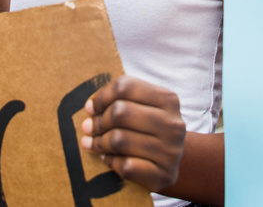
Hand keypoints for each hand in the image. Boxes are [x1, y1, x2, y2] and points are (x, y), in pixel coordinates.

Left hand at [81, 76, 185, 193]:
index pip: (125, 86)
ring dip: (99, 142)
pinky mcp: (164, 175)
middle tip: (88, 128)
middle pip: (120, 111)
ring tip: (92, 143)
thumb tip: (91, 108)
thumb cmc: (147, 130)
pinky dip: (110, 161)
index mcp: (168, 99)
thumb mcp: (142, 107)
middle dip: (98, 121)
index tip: (91, 108)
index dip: (102, 97)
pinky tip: (108, 158)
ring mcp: (170, 151)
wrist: (170, 164)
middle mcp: (173, 123)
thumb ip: (119, 100)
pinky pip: (125, 166)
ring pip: (119, 140)